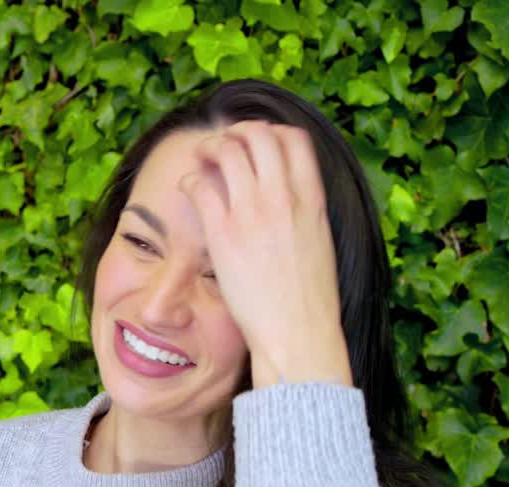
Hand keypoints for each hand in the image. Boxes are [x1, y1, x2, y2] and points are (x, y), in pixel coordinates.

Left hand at [179, 121, 352, 388]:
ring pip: (226, 150)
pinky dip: (191, 180)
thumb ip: (304, 213)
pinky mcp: (223, 232)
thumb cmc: (308, 299)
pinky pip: (200, 186)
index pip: (294, 139)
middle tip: (222, 147)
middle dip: (236, 132)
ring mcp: (253, 212)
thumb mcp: (319, 243)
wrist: (298, 332)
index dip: (271, 133)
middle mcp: (284, 197)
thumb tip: (289, 201)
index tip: (256, 144)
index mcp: (312, 199)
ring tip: (200, 160)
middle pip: (258, 134)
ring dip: (209, 148)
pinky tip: (189, 190)